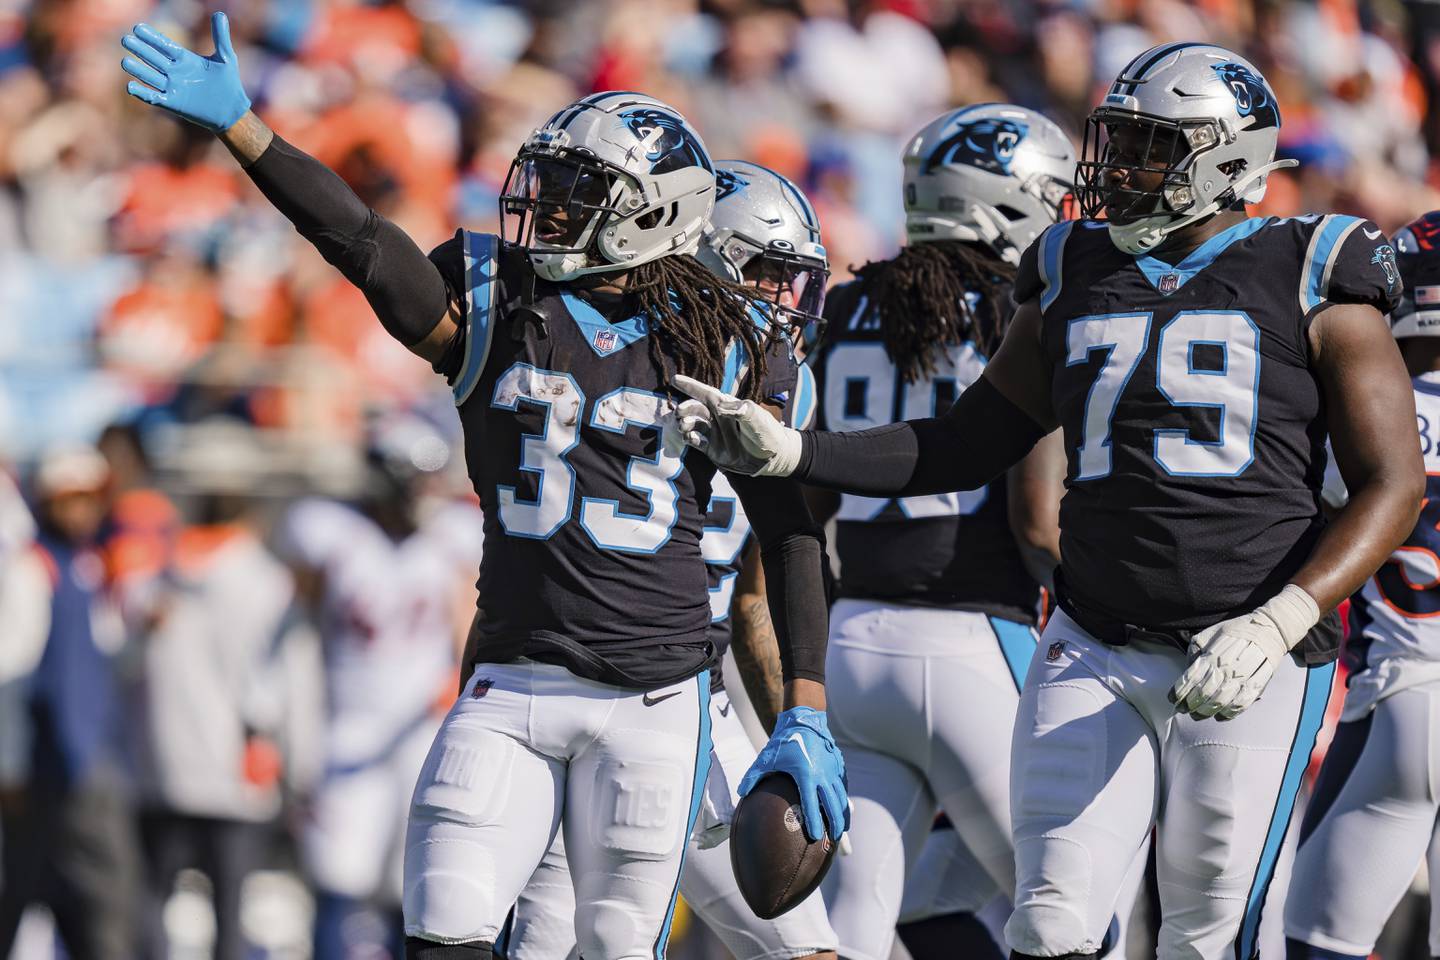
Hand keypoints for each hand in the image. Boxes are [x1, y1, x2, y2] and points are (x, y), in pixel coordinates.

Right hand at [122, 12, 251, 132]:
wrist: (232, 111)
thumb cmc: (229, 84)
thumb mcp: (226, 58)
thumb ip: (221, 37)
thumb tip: (220, 13)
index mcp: (185, 59)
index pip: (164, 45)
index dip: (152, 38)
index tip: (138, 27)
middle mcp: (175, 72)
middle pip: (154, 59)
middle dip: (140, 50)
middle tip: (125, 39)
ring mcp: (173, 88)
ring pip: (151, 77)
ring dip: (138, 70)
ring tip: (124, 62)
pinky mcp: (173, 104)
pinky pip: (154, 98)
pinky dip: (143, 93)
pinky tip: (130, 86)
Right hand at [673, 375, 801, 476]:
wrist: (773, 458)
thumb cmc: (768, 432)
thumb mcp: (758, 419)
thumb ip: (743, 410)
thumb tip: (721, 406)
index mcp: (728, 405)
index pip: (706, 393)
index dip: (690, 386)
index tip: (675, 379)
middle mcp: (718, 418)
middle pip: (696, 409)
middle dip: (686, 408)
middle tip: (680, 413)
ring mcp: (714, 433)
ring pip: (693, 424)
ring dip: (686, 423)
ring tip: (684, 426)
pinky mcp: (712, 449)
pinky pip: (696, 442)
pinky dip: (690, 439)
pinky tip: (690, 438)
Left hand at [738, 706, 848, 841]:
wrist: (804, 720)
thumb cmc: (783, 740)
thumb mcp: (766, 758)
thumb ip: (753, 776)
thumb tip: (741, 794)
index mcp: (805, 774)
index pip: (811, 804)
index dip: (814, 822)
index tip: (816, 837)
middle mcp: (822, 774)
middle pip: (832, 804)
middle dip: (835, 823)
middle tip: (834, 839)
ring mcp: (833, 770)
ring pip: (841, 797)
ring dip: (843, 814)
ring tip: (842, 829)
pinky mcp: (838, 765)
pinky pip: (843, 786)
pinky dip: (843, 799)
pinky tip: (842, 809)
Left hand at [1169, 584, 1319, 719]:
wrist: (1268, 629)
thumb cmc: (1235, 631)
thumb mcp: (1208, 634)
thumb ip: (1195, 651)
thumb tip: (1187, 668)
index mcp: (1210, 656)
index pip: (1189, 679)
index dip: (1178, 692)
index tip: (1172, 699)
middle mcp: (1224, 669)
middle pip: (1202, 694)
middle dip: (1190, 705)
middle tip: (1184, 710)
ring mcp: (1241, 678)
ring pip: (1220, 702)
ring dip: (1207, 711)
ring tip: (1198, 715)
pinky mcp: (1256, 685)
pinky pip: (1241, 704)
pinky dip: (1230, 713)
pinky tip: (1221, 716)